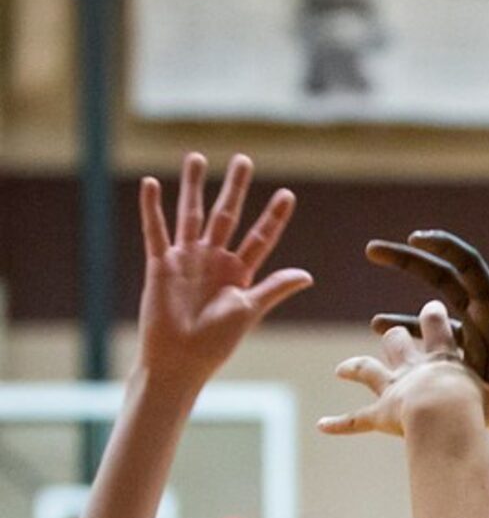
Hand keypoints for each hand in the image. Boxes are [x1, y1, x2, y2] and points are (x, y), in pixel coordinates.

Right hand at [137, 154, 310, 385]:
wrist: (181, 359)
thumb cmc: (216, 342)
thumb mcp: (249, 310)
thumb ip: (274, 288)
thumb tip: (307, 275)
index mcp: (239, 273)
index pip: (261, 238)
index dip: (274, 217)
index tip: (287, 195)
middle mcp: (214, 261)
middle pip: (227, 216)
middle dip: (235, 189)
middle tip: (243, 160)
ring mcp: (187, 259)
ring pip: (192, 215)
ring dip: (194, 186)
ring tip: (196, 157)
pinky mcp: (161, 264)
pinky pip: (156, 230)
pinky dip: (153, 208)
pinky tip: (152, 184)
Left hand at [319, 301, 488, 437]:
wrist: (445, 412)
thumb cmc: (478, 405)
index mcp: (444, 359)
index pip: (437, 329)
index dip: (433, 318)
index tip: (431, 308)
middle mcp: (414, 367)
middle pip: (398, 342)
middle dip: (394, 335)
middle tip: (389, 331)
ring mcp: (393, 388)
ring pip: (369, 369)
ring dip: (355, 367)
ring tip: (342, 369)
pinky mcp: (381, 414)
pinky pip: (356, 420)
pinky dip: (339, 424)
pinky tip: (322, 426)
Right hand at [366, 231, 488, 425]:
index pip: (463, 264)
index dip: (440, 245)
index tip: (413, 236)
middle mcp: (482, 317)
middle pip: (438, 281)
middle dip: (406, 262)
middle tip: (372, 250)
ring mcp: (478, 341)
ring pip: (432, 325)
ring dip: (404, 322)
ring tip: (375, 325)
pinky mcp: (476, 366)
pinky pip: (439, 357)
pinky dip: (420, 358)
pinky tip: (398, 364)